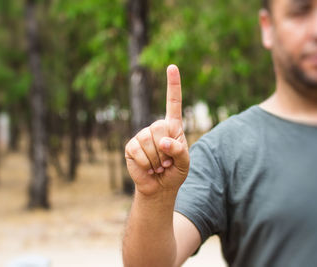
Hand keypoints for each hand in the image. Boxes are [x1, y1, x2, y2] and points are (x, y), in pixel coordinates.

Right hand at [125, 65, 189, 196]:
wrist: (159, 187)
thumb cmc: (175, 172)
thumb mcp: (185, 163)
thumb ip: (179, 151)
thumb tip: (163, 141)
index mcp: (172, 127)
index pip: (173, 102)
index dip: (173, 85)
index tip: (172, 66)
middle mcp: (156, 127)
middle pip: (160, 128)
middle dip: (165, 150)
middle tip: (166, 162)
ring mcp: (141, 135)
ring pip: (148, 141)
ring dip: (156, 160)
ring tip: (157, 166)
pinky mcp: (131, 146)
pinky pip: (138, 151)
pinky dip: (146, 163)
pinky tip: (148, 168)